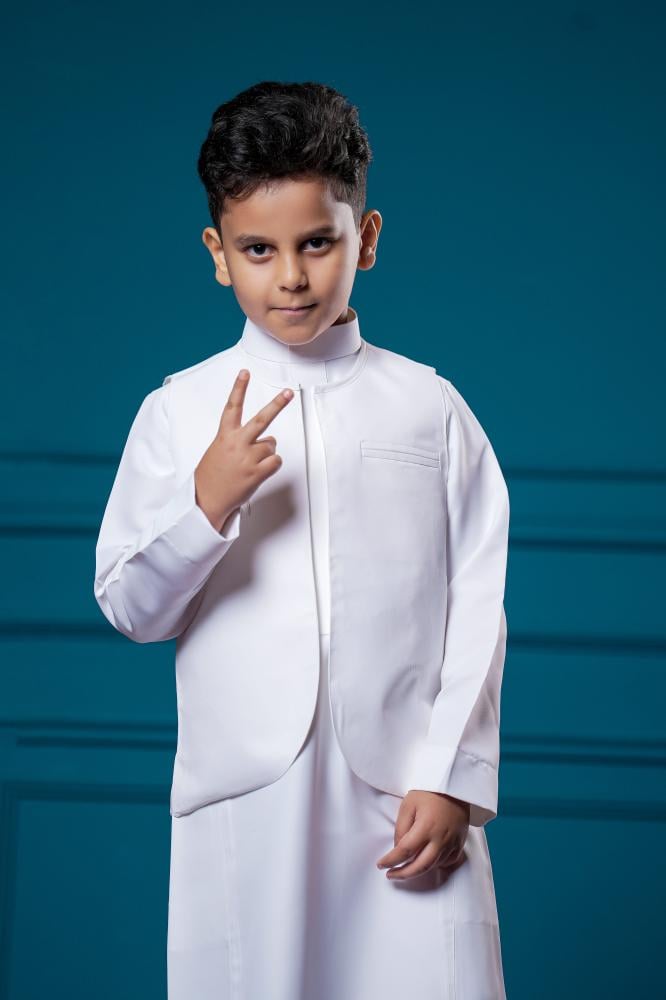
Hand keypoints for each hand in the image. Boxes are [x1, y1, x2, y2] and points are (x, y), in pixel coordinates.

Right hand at [195, 369, 293, 531]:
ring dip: (266, 453)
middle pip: (262, 419)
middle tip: (288, 393)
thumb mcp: (218, 450)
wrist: (206, 500)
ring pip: (271, 445)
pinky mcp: (257, 472)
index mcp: (225, 436)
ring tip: (250, 465)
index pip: (232, 407)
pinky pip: (276, 461)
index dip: (238, 388)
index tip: (245, 373)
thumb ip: (239, 441)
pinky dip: (271, 465)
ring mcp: (248, 458)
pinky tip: (258, 472)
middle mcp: (237, 443)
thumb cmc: (212, 475)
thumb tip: (266, 441)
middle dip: (277, 404)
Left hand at [376, 790, 469, 880]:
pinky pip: (447, 862)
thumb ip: (401, 828)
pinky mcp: (460, 843)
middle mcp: (440, 839)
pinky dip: (435, 865)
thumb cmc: (429, 792)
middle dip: (403, 874)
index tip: (381, 865)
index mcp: (426, 827)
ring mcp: (452, 843)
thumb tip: (398, 848)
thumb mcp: (408, 804)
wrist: (455, 785)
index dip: (391, 861)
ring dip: (417, 870)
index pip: (404, 851)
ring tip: (405, 868)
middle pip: (420, 867)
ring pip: (433, 866)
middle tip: (391, 875)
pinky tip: (426, 861)